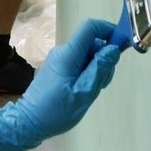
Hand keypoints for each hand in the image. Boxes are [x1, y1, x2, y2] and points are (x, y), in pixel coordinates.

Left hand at [0, 19, 120, 150]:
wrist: (29, 123)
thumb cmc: (57, 111)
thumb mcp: (84, 93)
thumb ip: (100, 69)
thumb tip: (114, 48)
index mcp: (68, 54)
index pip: (90, 27)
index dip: (108, 30)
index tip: (121, 45)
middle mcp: (63, 52)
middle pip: (91, 43)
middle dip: (104, 58)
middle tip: (103, 82)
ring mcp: (59, 59)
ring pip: (87, 54)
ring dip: (96, 68)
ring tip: (91, 91)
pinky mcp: (58, 68)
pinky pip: (79, 63)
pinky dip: (87, 73)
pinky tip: (84, 91)